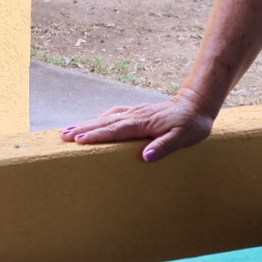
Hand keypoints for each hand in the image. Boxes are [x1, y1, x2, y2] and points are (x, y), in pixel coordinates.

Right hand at [59, 91, 215, 161]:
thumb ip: (165, 146)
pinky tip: (94, 122)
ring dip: (88, 124)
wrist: (198, 104)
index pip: (116, 130)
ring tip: (69, 131)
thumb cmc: (192, 124)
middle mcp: (136, 115)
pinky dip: (101, 119)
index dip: (97, 136)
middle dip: (83, 129)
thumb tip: (146, 157)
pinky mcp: (138, 112)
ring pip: (107, 118)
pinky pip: (115, 114)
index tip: (78, 140)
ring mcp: (136, 112)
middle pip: (105, 122)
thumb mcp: (184, 137)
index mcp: (143, 123)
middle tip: (63, 136)